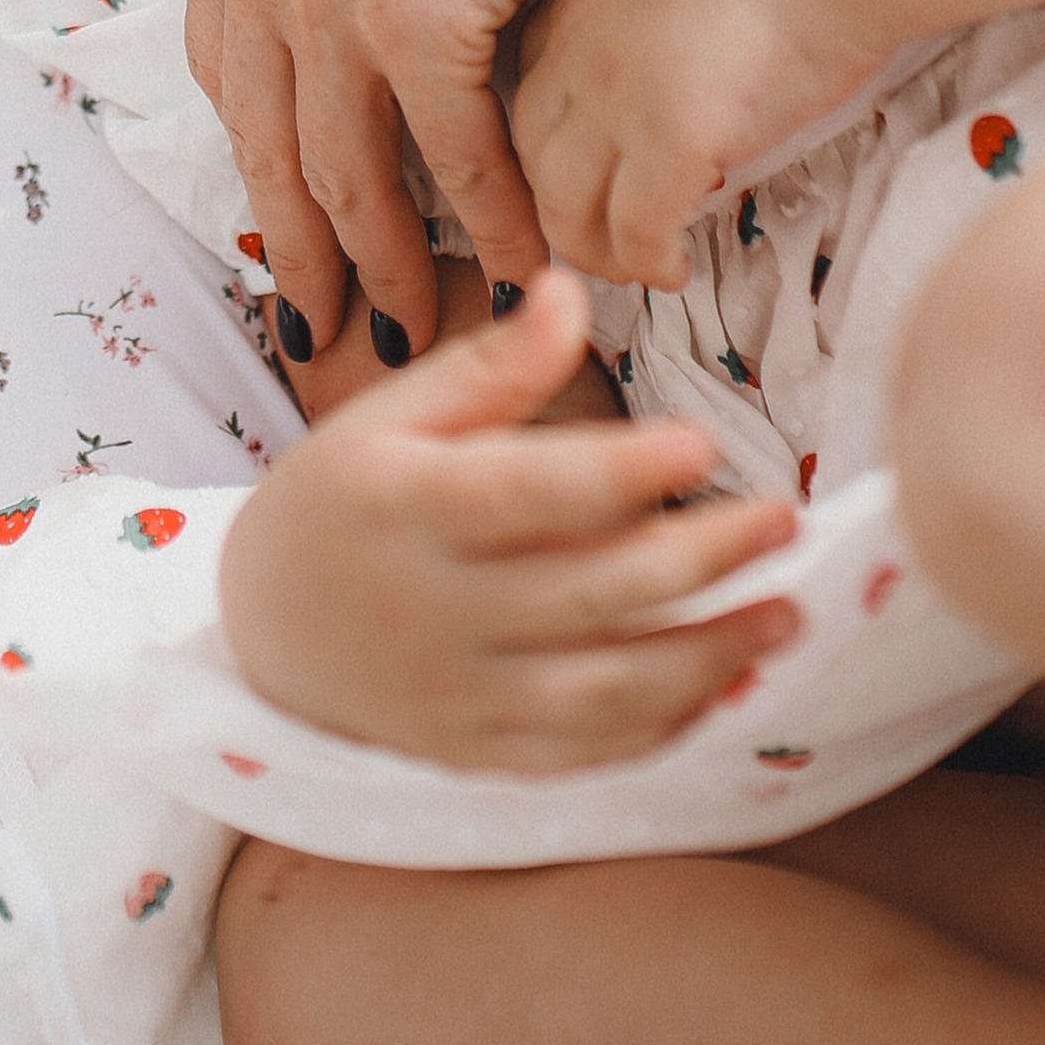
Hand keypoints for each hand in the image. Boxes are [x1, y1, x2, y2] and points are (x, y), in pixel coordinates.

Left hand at [190, 0, 676, 362]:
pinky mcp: (412, 15)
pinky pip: (446, 156)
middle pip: (264, 132)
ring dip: (385, 260)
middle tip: (322, 325)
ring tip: (419, 325)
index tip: (284, 208)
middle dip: (295, 241)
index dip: (259, 144)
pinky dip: (487, 220)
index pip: (227, 50)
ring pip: (342, 165)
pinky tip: (520, 264)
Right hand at [218, 271, 799, 774]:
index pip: (527, 491)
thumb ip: (489, 366)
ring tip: (786, 616)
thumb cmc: (340, 499)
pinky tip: (724, 682)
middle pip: (590, 592)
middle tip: (783, 521)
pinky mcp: (479, 754)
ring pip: (604, 691)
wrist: (259, 634)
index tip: (704, 440)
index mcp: (403, 508)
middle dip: (704, 559)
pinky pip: (585, 752)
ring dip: (709, 658)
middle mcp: (433, 611)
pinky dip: (663, 725)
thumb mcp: (389, 415)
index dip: (621, 470)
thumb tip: (571, 290)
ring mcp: (458, 695)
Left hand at [510, 0, 887, 290]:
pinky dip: (647, 263)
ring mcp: (614, 98)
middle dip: (558, 204)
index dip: (555, 137)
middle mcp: (576, 44)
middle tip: (596, 235)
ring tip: (632, 266)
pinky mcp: (665, 145)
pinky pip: (633, 233)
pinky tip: (674, 269)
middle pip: (533, 151)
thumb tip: (684, 65)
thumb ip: (663, 7)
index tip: (588, 167)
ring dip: (595, 249)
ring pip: (566, 206)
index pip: (536, 82)